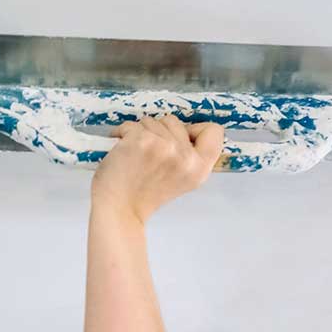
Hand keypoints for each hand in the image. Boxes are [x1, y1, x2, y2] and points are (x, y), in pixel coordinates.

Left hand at [90, 115, 224, 223]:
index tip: (176, 140)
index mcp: (200, 168)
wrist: (118, 210)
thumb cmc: (142, 195)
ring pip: (152, 121)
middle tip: (147, 156)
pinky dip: (121, 134)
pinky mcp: (142, 141)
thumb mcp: (180, 179)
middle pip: (175, 121)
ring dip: (139, 133)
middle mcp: (186, 158)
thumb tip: (183, 129)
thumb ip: (188, 155)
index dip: (194, 130)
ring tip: (133, 155)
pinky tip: (120, 151)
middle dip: (159, 132)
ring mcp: (164, 147)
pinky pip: (130, 125)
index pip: (214, 131)